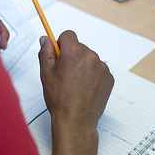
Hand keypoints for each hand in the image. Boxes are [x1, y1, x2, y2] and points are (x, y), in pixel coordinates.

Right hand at [38, 30, 113, 154]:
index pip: (68, 34)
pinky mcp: (109, 78)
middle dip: (71, 55)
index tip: (58, 53)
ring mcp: (102, 67)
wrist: (76, 120)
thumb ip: (45, 52)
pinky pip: (98, 69)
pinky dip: (92, 75)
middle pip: (79, 47)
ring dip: (82, 65)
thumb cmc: (60, 99)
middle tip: (64, 73)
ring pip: (89, 58)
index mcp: (74, 52)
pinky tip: (84, 88)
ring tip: (74, 83)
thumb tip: (45, 39)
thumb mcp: (46, 73)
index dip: (61, 43)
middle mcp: (90, 56)